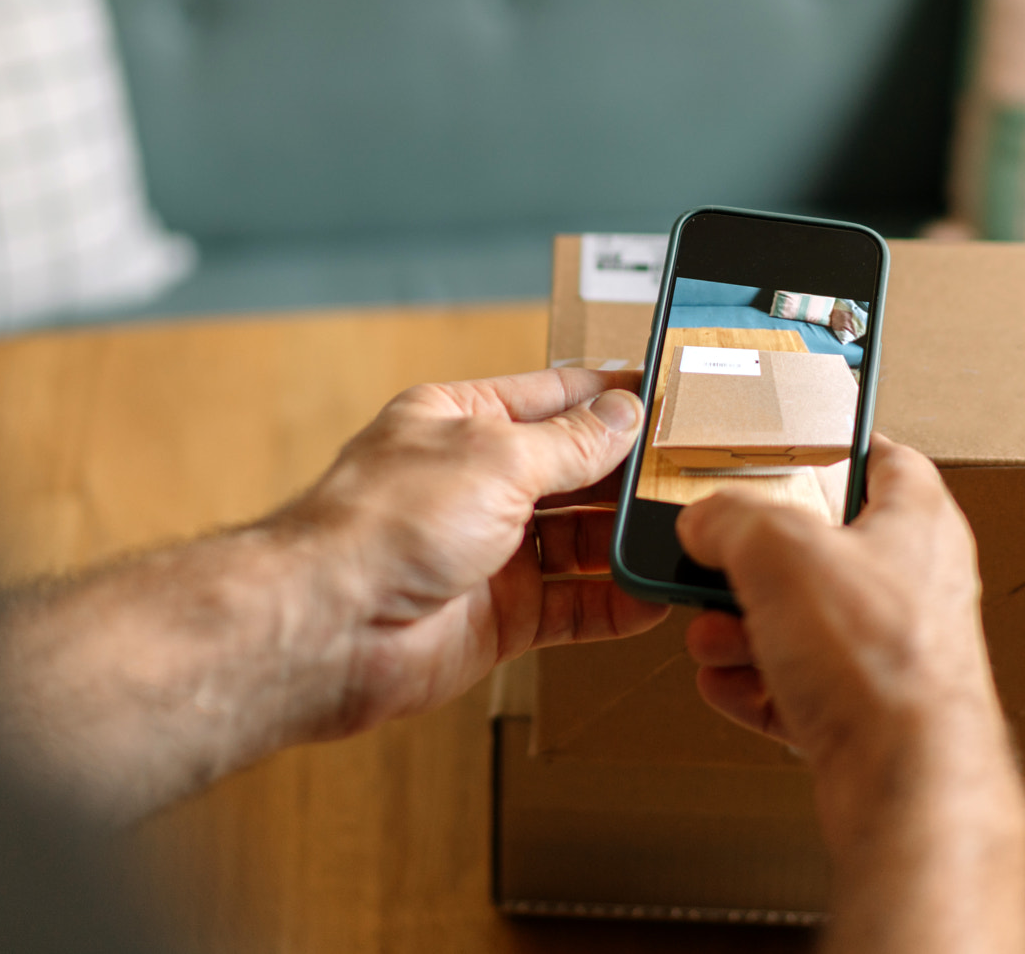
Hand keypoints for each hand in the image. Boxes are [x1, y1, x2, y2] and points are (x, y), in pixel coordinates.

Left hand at [276, 366, 668, 738]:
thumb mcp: (496, 457)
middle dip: (629, 472)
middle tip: (694, 471)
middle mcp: (475, 482)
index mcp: (461, 419)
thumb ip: (570, 443)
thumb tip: (624, 416)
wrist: (329, 628)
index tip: (671, 399)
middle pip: (574, 470)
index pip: (554, 397)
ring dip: (628, 538)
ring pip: (579, 540)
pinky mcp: (501, 616)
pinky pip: (574, 606)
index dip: (612, 398)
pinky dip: (615, 603)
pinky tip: (654, 595)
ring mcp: (489, 550)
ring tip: (686, 530)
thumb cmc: (384, 523)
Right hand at [676, 436, 1024, 952]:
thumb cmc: (885, 665)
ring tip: (711, 632)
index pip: (881, 456)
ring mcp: (889, 652)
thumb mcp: (782, 548)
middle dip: (754, 559)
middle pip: (821, 548)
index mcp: (918, 521)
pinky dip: (754, 684)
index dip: (830, 445)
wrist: (905, 781)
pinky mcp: (865, 713)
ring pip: (803, 622)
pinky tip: (726, 682)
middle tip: (716, 558)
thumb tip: (707, 520)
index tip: (786, 446)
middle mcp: (912, 584)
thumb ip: (732, 516)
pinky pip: (796, 685)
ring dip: (744, 627)